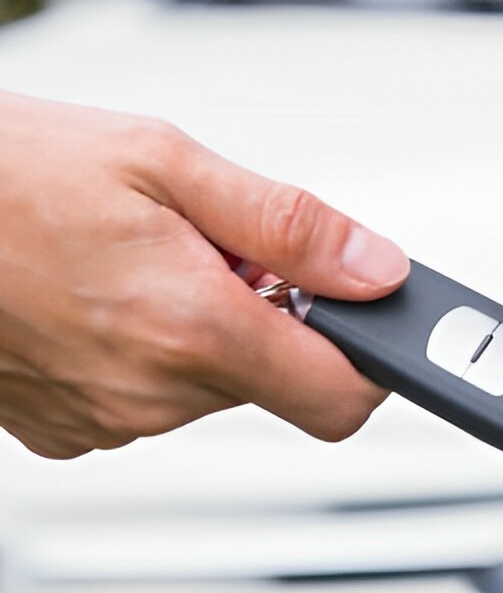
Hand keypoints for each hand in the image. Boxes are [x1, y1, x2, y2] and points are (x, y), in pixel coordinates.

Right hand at [0, 92, 409, 457]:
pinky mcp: (63, 430)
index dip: (370, 355)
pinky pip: (148, 397)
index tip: (363, 312)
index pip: (340, 396)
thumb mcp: (166, 162)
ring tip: (142, 256)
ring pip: (211, 385)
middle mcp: (148, 393)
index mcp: (190, 326)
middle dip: (269, 313)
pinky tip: (103, 290)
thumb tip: (376, 268)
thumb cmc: (7, 172)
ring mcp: (102, 418)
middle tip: (213, 245)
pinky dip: (148, 348)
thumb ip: (289, 225)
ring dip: (204, 326)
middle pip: (275, 379)